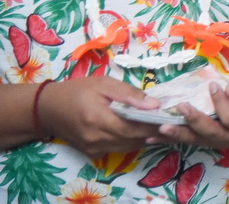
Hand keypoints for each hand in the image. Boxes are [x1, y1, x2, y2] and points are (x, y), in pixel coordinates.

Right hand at [38, 77, 161, 157]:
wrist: (48, 108)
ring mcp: (93, 149)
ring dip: (144, 137)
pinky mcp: (92, 153)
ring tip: (157, 123)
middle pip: (133, 140)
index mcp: (98, 119)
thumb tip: (155, 105)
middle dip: (153, 131)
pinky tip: (138, 129)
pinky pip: (118, 149)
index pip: (134, 128)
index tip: (170, 116)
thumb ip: (129, 94)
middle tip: (168, 119)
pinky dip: (131, 140)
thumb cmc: (77, 91)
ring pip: (128, 147)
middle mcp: (96, 138)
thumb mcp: (104, 84)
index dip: (154, 124)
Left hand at [152, 74, 228, 149]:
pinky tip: (152, 137)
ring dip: (178, 134)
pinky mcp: (206, 141)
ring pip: (197, 140)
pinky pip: (188, 141)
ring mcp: (217, 141)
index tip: (213, 86)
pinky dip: (170, 139)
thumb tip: (228, 90)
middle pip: (211, 133)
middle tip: (181, 108)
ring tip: (161, 129)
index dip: (221, 103)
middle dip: (195, 121)